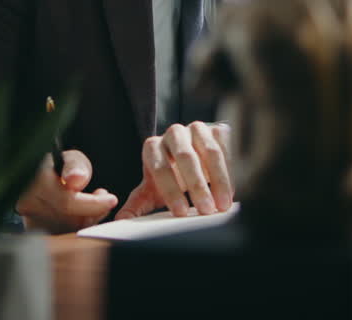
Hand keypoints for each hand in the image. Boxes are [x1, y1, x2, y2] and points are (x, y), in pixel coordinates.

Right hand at [15, 149, 117, 233]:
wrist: (39, 175)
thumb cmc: (56, 165)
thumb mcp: (70, 158)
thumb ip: (75, 166)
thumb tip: (76, 179)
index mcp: (34, 182)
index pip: (66, 203)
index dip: (93, 204)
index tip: (111, 199)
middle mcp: (28, 203)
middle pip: (67, 221)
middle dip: (92, 212)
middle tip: (104, 200)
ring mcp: (29, 219)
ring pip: (66, 231)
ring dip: (85, 220)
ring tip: (93, 205)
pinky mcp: (34, 230)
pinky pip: (61, 235)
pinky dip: (76, 227)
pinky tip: (82, 216)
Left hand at [115, 121, 231, 219]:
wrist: (193, 159)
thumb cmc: (171, 177)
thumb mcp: (153, 191)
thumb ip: (137, 205)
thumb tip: (120, 222)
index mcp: (152, 147)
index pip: (159, 166)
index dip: (170, 191)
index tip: (181, 213)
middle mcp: (173, 133)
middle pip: (185, 156)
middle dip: (196, 185)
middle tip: (205, 210)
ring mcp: (197, 128)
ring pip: (209, 151)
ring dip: (218, 180)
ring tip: (221, 206)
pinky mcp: (217, 129)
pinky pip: (227, 148)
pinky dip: (230, 171)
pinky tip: (232, 192)